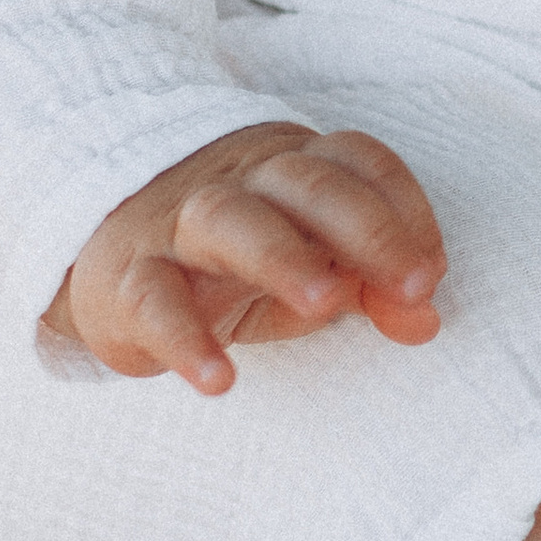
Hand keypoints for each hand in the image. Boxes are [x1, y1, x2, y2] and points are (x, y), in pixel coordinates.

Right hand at [44, 120, 446, 393]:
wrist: (110, 254)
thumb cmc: (237, 262)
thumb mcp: (312, 269)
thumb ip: (373, 287)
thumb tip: (425, 320)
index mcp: (294, 169)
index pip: (358, 161)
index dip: (404, 208)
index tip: (429, 275)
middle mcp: (239, 184)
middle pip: (305, 182)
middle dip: (366, 228)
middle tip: (412, 286)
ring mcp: (177, 225)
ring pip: (226, 218)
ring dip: (282, 256)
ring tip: (326, 306)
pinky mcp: (125, 278)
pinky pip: (153, 299)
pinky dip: (185, 338)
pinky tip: (219, 378)